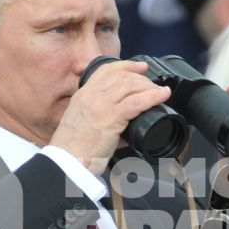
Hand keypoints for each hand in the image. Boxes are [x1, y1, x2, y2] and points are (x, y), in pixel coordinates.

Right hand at [50, 60, 172, 172]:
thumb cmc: (75, 150)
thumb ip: (104, 120)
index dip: (126, 65)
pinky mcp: (109, 118)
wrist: (66, 162)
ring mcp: (99, 105)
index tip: (141, 66)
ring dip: (148, 86)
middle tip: (154, 86)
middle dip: (141, 78)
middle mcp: (90, 96)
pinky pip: (135, 102)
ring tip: (160, 92)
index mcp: (83, 95)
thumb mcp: (85, 125)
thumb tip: (128, 126)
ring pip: (129, 85)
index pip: (105, 70)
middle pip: (121, 76)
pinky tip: (162, 95)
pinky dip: (152, 96)